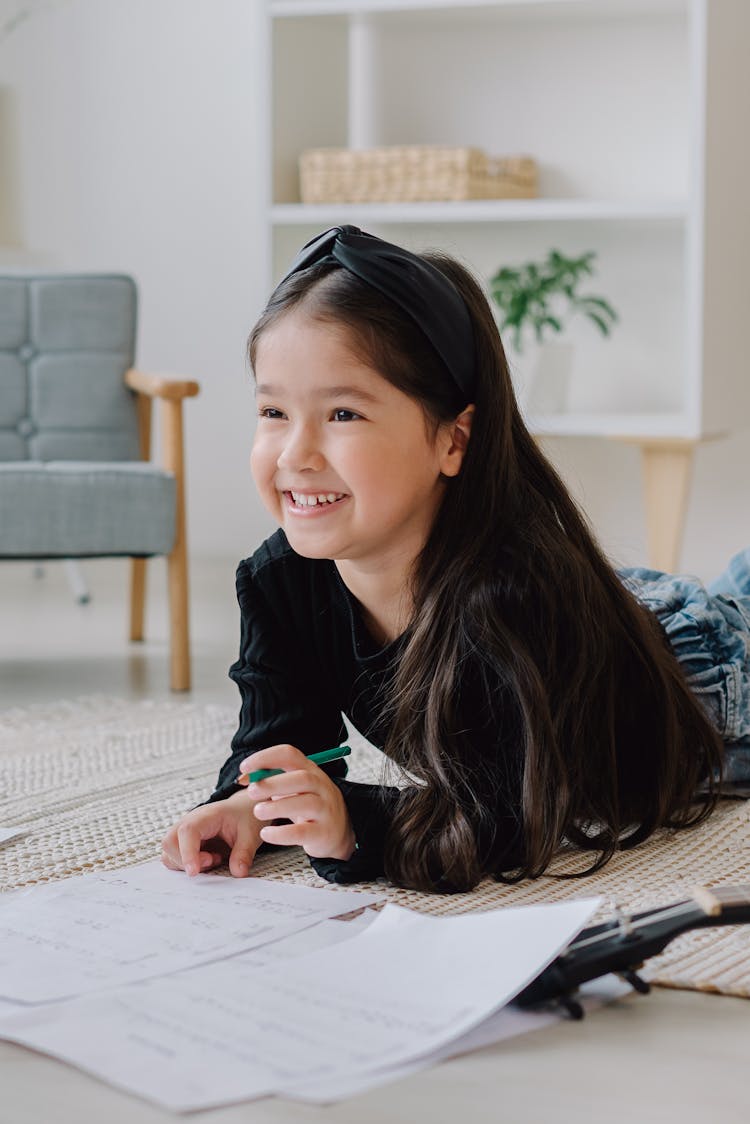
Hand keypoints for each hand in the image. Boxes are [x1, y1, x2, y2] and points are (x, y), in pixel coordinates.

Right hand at [161, 789, 262, 877]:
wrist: (243, 810)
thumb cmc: (245, 817)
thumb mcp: (251, 834)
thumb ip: (244, 853)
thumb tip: (238, 873)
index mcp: (206, 816)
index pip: (187, 831)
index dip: (187, 852)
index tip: (193, 872)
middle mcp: (190, 822)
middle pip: (170, 842)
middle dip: (186, 860)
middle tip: (212, 860)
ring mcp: (184, 833)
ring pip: (169, 853)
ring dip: (187, 864)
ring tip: (213, 859)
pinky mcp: (184, 844)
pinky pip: (175, 859)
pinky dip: (188, 865)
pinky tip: (209, 860)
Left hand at [240, 743, 355, 861]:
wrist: (339, 831)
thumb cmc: (309, 806)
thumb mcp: (296, 788)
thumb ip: (273, 781)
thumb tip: (244, 777)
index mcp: (311, 770)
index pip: (290, 754)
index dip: (265, 757)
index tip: (244, 767)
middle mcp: (322, 787)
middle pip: (301, 778)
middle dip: (273, 783)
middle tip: (251, 791)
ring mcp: (326, 810)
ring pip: (304, 803)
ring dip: (277, 806)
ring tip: (258, 811)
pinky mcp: (324, 833)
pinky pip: (302, 832)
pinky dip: (281, 834)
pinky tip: (266, 834)